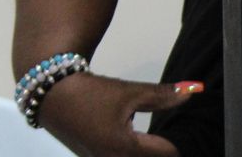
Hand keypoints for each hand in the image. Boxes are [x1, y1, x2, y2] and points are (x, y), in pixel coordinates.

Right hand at [38, 72, 196, 155]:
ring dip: (146, 153)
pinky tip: (133, 144)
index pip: (170, 154)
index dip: (182, 142)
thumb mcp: (128, 91)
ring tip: (154, 142)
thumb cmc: (89, 91)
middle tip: (171, 138)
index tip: (191, 132)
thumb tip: (193, 90)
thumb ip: (163, 96)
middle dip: (164, 151)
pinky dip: (130, 154)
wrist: (48, 92)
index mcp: (126, 148)